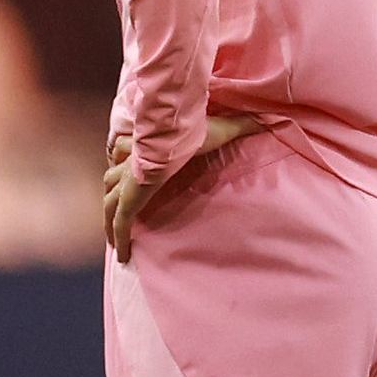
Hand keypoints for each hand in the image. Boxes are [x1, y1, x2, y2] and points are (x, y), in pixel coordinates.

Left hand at [102, 115, 258, 260]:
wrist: (176, 134)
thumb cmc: (196, 131)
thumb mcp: (223, 128)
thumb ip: (242, 124)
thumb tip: (267, 119)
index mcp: (148, 149)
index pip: (128, 156)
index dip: (126, 169)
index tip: (129, 182)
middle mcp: (131, 165)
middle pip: (110, 181)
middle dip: (112, 197)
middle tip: (116, 214)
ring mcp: (127, 183)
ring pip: (109, 204)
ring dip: (109, 221)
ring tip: (116, 240)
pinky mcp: (129, 200)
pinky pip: (120, 224)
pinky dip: (119, 239)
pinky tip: (122, 257)